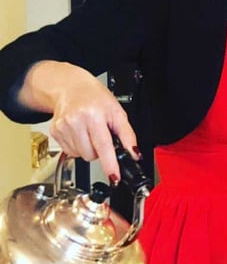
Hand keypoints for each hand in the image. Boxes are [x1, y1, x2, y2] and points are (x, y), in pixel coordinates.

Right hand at [23, 61, 137, 181]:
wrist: (70, 87)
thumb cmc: (95, 98)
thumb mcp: (117, 112)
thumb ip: (128, 135)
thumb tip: (134, 154)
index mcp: (93, 115)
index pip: (103, 145)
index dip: (110, 163)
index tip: (114, 177)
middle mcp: (75, 121)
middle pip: (91, 155)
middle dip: (99, 151)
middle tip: (100, 135)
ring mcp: (62, 127)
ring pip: (81, 155)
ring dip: (88, 149)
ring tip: (89, 132)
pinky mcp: (55, 132)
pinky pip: (70, 152)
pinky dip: (78, 146)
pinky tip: (79, 133)